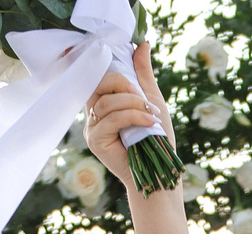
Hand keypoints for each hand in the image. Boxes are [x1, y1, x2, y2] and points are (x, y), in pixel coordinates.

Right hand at [84, 46, 174, 189]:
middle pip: (98, 86)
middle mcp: (95, 115)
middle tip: (143, 98)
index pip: (99, 78)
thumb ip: (143, 74)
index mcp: (106, 103)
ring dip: (132, 104)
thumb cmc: (157, 139)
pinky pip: (109, 120)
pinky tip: (148, 121)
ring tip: (150, 114)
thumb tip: (141, 44)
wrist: (159, 171)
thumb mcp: (152, 100)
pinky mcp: (95, 141)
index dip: (113, 72)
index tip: (136, 82)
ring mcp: (93, 128)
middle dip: (123, 85)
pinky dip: (131, 117)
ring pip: (105, 103)